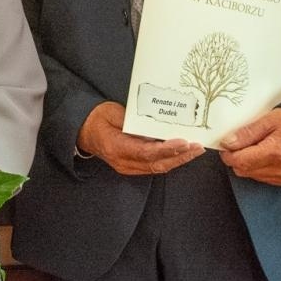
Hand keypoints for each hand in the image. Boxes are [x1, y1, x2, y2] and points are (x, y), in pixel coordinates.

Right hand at [77, 102, 203, 175]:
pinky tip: (183, 153)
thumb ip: (134, 120)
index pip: (146, 152)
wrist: (84, 131)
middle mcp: (123, 162)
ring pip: (158, 168)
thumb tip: (157, 122)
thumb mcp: (114, 113)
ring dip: (178, 160)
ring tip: (195, 150)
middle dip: (179, 157)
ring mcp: (127, 167)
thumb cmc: (97, 118)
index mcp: (116, 148)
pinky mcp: (132, 166)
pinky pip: (154, 166)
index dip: (167, 149)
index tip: (184, 142)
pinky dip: (170, 160)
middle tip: (197, 147)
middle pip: (156, 164)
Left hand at [218, 108, 280, 185]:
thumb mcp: (270, 120)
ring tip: (258, 146)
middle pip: (243, 170)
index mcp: (276, 153)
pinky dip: (258, 167)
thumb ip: (247, 133)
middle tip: (242, 142)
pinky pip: (262, 178)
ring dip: (248, 163)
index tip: (226, 144)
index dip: (228, 154)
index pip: (240, 161)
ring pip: (251, 175)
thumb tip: (228, 143)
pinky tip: (266, 154)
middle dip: (238, 157)